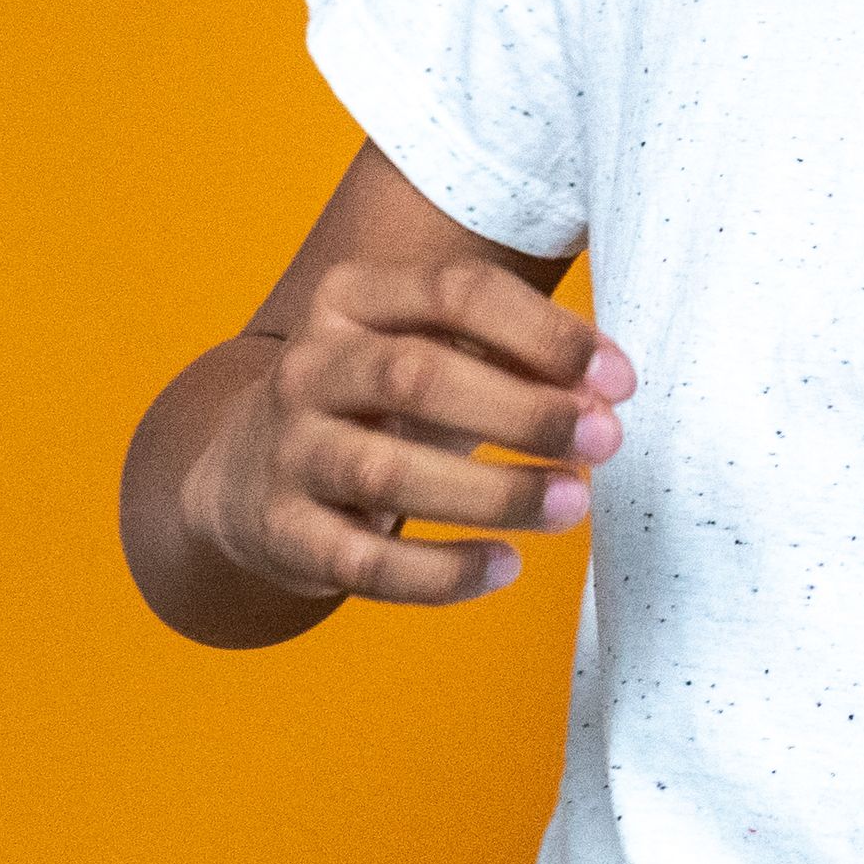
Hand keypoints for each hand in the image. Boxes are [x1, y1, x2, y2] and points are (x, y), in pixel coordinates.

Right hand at [172, 250, 627, 613]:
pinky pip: (362, 562)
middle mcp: (309, 368)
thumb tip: (606, 390)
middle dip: (524, 411)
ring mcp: (287, 452)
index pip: (455, 291)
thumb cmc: (378, 403)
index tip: (619, 379)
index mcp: (352, 299)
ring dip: (494, 492)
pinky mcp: (281, 533)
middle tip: (606, 440)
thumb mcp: (430, 352)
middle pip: (417, 377)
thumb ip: (513, 356)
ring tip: (572, 503)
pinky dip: (440, 572)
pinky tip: (505, 567)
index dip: (545, 333)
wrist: (244, 474)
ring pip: (388, 473)